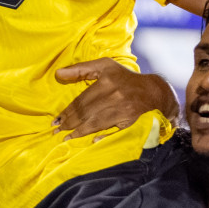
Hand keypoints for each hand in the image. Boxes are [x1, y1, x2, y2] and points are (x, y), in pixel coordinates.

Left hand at [54, 58, 177, 138]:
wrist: (152, 91)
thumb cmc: (124, 78)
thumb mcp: (104, 66)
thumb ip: (80, 69)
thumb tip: (58, 74)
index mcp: (106, 82)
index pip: (81, 100)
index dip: (67, 111)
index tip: (56, 120)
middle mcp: (114, 96)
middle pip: (86, 113)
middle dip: (69, 123)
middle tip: (57, 131)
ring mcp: (122, 110)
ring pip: (96, 123)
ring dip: (79, 132)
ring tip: (66, 138)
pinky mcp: (130, 121)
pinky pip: (113, 131)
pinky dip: (102, 136)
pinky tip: (91, 141)